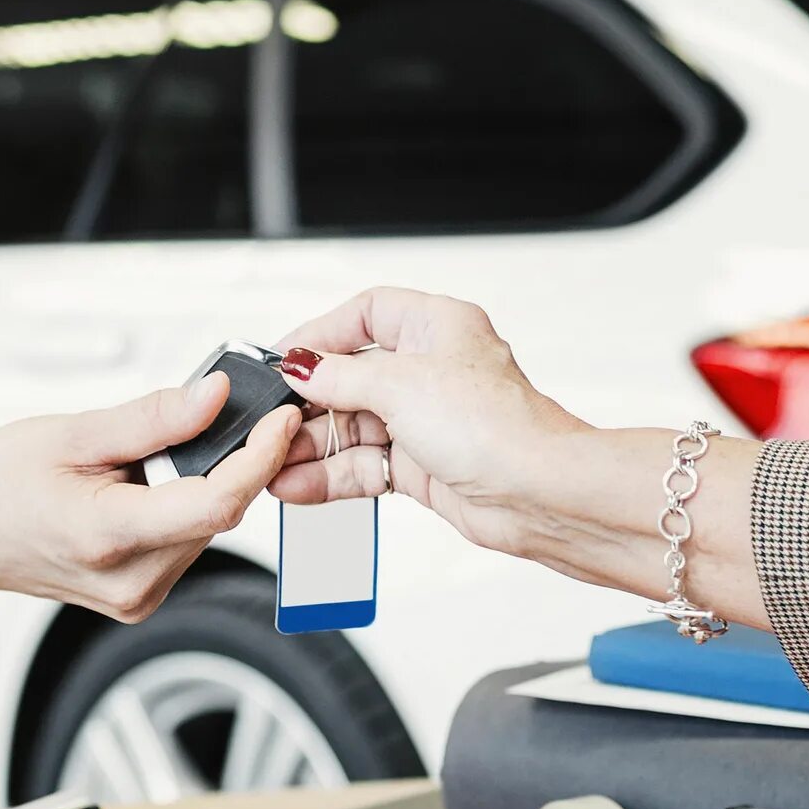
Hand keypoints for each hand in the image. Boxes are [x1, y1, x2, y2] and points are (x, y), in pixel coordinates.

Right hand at [0, 373, 300, 621]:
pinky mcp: (137, 599)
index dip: (260, 456)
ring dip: (199, 482)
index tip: (281, 416)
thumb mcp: (71, 434)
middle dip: (224, 460)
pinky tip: (141, 483)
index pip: (217, 503)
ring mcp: (136, 598)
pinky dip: (180, 505)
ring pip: (205, 527)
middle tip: (201, 413)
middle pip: (216, 512)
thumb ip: (153, 418)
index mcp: (110, 538)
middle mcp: (131, 582)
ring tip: (144, 454)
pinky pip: (184, 542)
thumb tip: (217, 396)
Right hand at [265, 290, 596, 565]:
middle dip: (309, 403)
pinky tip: (297, 484)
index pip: (367, 314)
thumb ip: (340, 377)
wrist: (538, 494)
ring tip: (272, 462)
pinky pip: (364, 464)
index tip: (284, 359)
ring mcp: (427, 420)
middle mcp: (433, 370)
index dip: (322, 334)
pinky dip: (331, 475)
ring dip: (312, 446)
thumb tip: (299, 368)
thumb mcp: (400, 385)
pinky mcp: (424, 465)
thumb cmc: (496, 426)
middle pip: (352, 377)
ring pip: (354, 427)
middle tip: (270, 421)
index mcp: (437, 326)